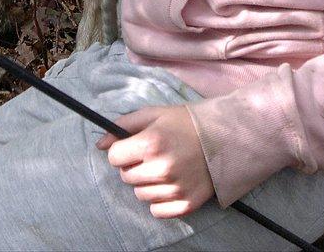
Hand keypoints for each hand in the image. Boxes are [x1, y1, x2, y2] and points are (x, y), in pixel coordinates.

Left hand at [96, 105, 213, 217]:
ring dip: (146, 182)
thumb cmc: (185, 123)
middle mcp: (161, 168)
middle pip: (125, 176)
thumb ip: (124, 125)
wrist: (223, 138)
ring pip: (139, 194)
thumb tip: (100, 144)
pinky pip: (156, 210)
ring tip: (164, 167)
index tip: (133, 146)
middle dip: (133, 165)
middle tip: (152, 155)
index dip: (121, 150)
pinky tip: (172, 183)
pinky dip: (160, 199)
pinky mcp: (185, 205)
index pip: (114, 157)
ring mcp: (174, 189)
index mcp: (151, 143)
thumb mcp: (154, 114)